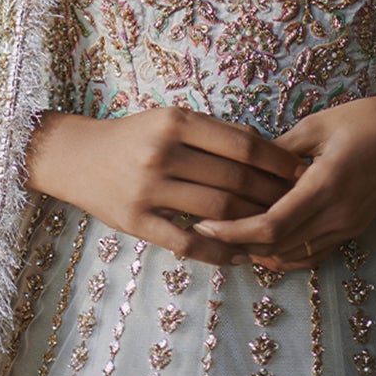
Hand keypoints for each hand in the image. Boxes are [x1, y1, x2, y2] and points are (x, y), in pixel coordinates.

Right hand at [24, 105, 307, 269]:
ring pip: (218, 211)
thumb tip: (269, 153)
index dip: (277, 160)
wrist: (76, 156)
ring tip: (274, 227)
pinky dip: (219, 250)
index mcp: (176, 121)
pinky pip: (187, 242)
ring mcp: (148, 189)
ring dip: (253, 222)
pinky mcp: (135, 221)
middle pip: (235, 179)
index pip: (242, 144)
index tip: (300, 170)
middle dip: (273, 193)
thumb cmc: (134, 136)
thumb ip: (212, 134)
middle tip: (296, 202)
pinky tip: (239, 255)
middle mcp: (163, 152)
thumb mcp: (170, 119)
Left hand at [191, 95, 375, 270]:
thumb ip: (281, 147)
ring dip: (260, 251)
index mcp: (325, 184)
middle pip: (277, 246)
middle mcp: (337, 214)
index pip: (269, 225)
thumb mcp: (321, 123)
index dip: (233, 231)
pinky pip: (313, 251)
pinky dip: (285, 252)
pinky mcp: (354, 227)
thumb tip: (243, 161)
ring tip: (228, 237)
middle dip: (237, 245)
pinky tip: (265, 242)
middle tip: (205, 232)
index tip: (204, 224)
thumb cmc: (372, 119)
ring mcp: (347, 225)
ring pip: (294, 254)